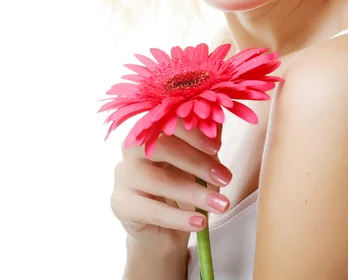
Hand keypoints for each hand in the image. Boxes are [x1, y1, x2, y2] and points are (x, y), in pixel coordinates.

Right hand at [110, 120, 231, 253]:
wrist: (165, 227)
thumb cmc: (184, 183)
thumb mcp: (200, 161)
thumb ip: (206, 144)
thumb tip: (217, 124)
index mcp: (152, 130)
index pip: (167, 121)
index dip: (192, 132)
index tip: (217, 147)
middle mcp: (132, 148)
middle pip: (159, 147)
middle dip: (196, 162)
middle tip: (225, 178)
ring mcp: (123, 176)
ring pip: (156, 181)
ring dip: (193, 193)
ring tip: (220, 205)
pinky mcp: (121, 204)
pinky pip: (151, 210)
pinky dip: (179, 217)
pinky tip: (200, 222)